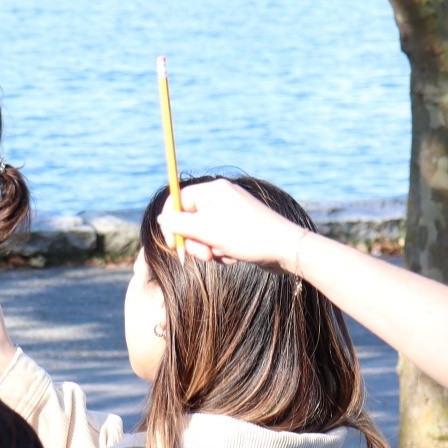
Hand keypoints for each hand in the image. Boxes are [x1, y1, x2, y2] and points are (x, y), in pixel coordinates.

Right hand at [155, 179, 309, 268]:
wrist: (287, 250)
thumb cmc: (247, 236)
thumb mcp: (207, 231)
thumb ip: (179, 224)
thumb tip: (161, 218)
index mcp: (213, 191)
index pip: (178, 200)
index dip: (170, 223)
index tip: (172, 244)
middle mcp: (221, 198)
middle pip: (190, 219)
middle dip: (194, 241)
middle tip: (204, 256)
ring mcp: (231, 213)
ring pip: (203, 233)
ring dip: (209, 249)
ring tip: (225, 256)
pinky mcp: (238, 228)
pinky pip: (218, 239)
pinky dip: (221, 251)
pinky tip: (235, 257)